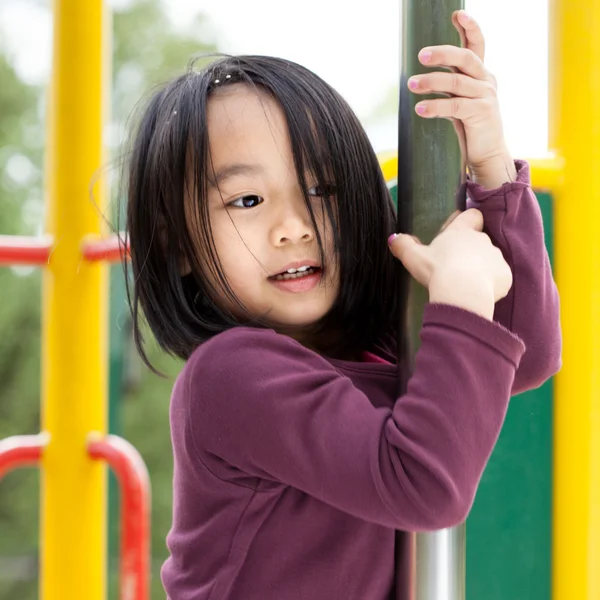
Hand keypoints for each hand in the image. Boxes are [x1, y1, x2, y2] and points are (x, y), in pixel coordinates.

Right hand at [388, 209, 512, 319]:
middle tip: (455, 267)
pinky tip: (477, 293)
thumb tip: (393, 238)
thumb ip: (403, 245)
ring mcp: (496, 256)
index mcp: (461, 231)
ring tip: (465, 284)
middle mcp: (482, 239)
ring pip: (490, 259)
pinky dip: (491, 284)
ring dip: (481, 268)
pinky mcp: (506, 275)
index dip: (468, 221)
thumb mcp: (413, 257)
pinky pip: (499, 278)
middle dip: (471, 251)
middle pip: (480, 240)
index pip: (473, 215)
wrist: (462, 293)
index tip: (459, 233)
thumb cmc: (437, 270)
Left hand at [407, 10, 516, 188]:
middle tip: (421, 55)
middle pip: (465, 57)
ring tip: (411, 84)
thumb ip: (448, 89)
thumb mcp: (458, 103)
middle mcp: (486, 81)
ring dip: (431, 81)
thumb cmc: (469, 128)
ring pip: (456, 81)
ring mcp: (486, 96)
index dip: (469, 27)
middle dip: (443, 53)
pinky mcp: (482, 113)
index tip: (456, 14)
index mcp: (481, 75)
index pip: (477, 45)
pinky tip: (420, 108)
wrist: (487, 155)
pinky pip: (455, 105)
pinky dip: (435, 106)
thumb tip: (418, 79)